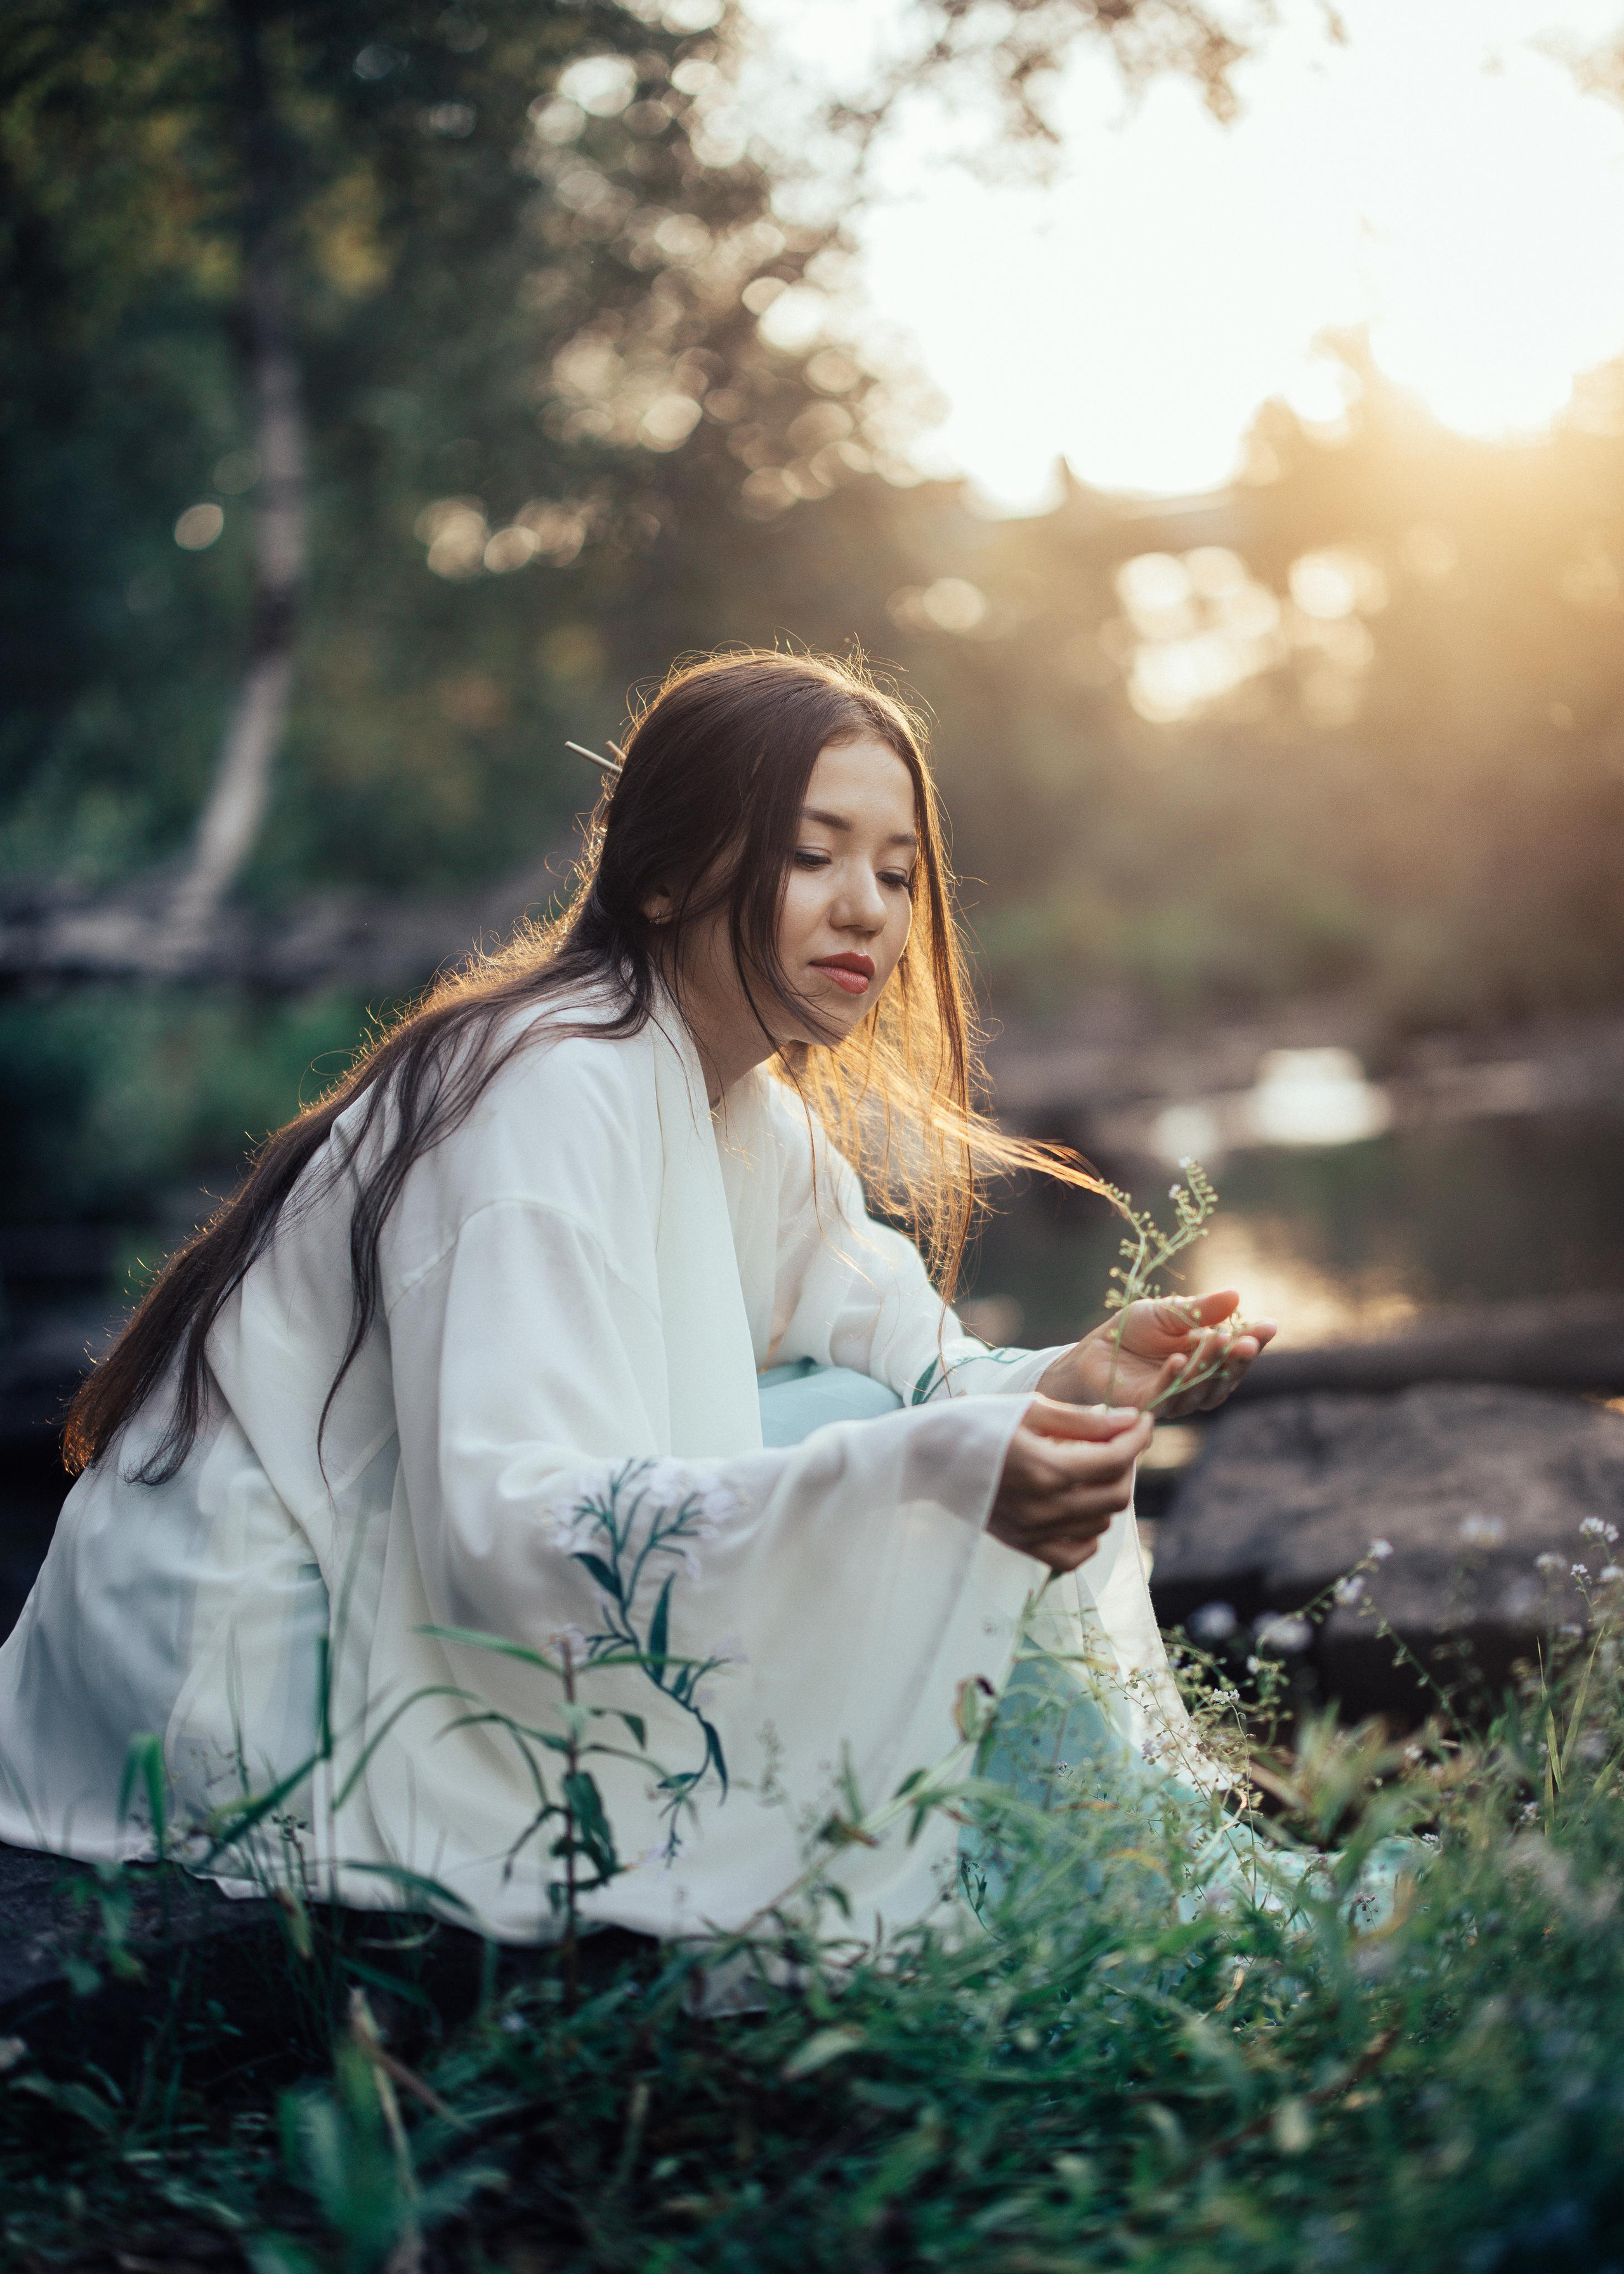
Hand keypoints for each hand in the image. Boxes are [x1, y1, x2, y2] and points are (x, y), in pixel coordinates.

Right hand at [987, 1396, 1153, 1572]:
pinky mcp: (1023, 1545)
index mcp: (1044, 1467)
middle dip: (1127, 1464)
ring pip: (1101, 1522)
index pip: (1115, 1459)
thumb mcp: (1029, 1408)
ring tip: (1092, 1465)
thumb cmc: (974, 1422)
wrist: (924, 1458)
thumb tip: (1130, 1420)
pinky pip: (1075, 1555)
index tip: (1143, 1421)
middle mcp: (1042, 1507)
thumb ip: (1083, 1420)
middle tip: (1117, 1440)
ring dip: (1109, 1492)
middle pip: (1116, 1495)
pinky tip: (1080, 1506)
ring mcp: (1033, 1532)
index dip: (1138, 1437)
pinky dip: (1090, 1533)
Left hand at [1035, 1289, 1277, 1419]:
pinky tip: (1179, 1360)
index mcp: (1208, 1360)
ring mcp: (1174, 1399)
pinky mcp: (1147, 1406)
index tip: (1269, 1326)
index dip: (1254, 1341)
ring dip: (1209, 1365)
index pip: (1237, 1353)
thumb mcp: (1169, 1312)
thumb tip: (1236, 1295)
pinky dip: (1174, 1378)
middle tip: (1246, 1341)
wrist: (1092, 1351)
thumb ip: (1201, 1310)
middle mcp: (1197, 1384)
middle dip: (1238, 1358)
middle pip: (1225, 1376)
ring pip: (1199, 1388)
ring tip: (1219, 1341)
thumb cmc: (1133, 1332)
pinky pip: (1165, 1395)